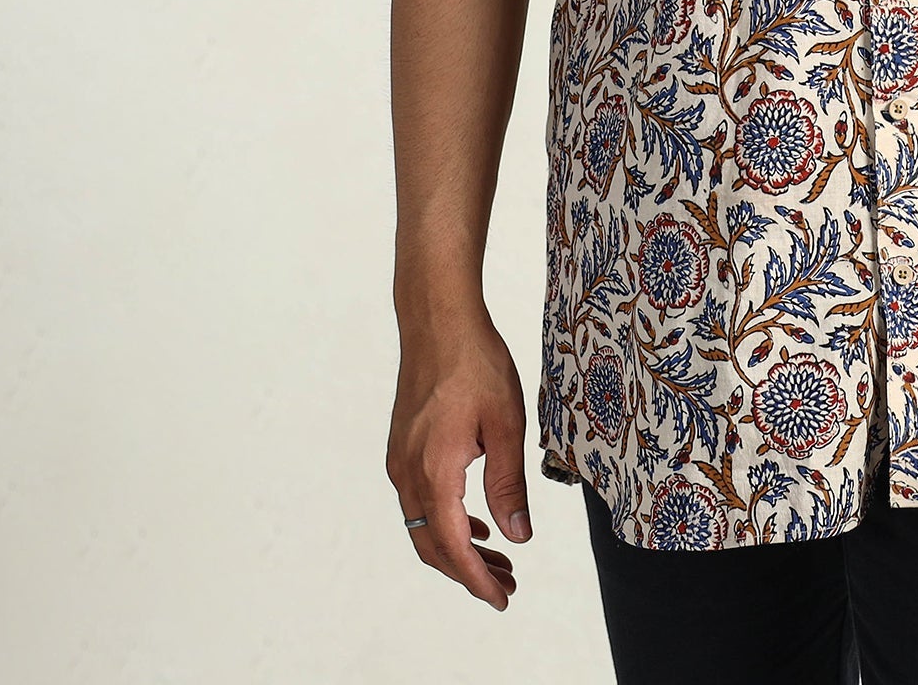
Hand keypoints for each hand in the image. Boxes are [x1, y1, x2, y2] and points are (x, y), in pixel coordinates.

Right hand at [387, 311, 533, 607]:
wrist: (437, 320)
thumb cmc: (475, 362)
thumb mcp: (506, 424)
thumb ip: (509, 485)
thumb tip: (518, 536)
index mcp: (434, 472)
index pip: (453, 547)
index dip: (477, 579)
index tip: (502, 598)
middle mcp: (407, 473)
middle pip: (433, 546)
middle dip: (469, 571)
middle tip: (507, 584)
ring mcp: (400, 461)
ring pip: (424, 526)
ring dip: (457, 548)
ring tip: (498, 557)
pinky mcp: (402, 448)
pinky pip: (419, 502)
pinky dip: (445, 522)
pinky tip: (475, 521)